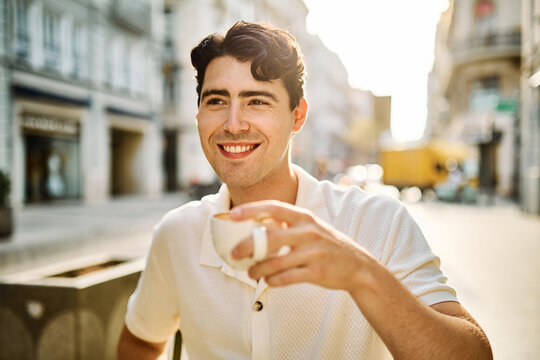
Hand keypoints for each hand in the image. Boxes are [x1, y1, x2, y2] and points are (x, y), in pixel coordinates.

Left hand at [230, 200, 373, 291]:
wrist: (358, 266)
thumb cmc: (326, 245)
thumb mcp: (310, 228)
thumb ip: (287, 226)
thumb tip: (253, 228)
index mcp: (304, 217)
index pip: (274, 207)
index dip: (251, 210)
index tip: (232, 214)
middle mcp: (308, 232)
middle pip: (270, 238)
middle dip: (247, 246)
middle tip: (234, 254)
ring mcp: (313, 252)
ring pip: (276, 262)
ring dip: (258, 270)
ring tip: (251, 273)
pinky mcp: (317, 271)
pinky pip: (287, 278)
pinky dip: (273, 281)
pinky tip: (268, 281)